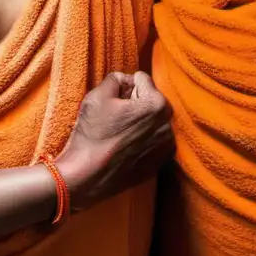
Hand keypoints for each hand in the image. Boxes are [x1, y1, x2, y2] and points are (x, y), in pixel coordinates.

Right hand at [56, 71, 173, 208]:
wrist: (87, 176)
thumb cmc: (92, 135)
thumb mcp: (97, 96)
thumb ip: (115, 79)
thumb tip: (124, 78)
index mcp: (156, 104)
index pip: (143, 79)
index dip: (125, 85)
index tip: (113, 99)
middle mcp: (168, 124)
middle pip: (152, 100)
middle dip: (136, 102)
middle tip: (116, 115)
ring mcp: (166, 145)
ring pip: (154, 120)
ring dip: (141, 120)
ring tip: (120, 131)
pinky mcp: (161, 161)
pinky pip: (155, 139)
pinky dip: (145, 138)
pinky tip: (126, 145)